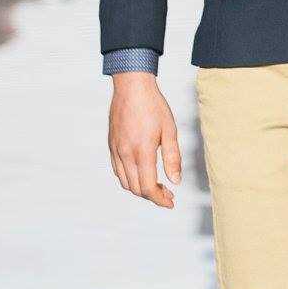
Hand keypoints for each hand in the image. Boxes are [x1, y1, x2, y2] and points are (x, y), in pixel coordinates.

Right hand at [107, 73, 181, 208]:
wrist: (132, 87)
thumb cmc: (153, 105)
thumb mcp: (170, 130)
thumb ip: (172, 157)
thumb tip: (175, 181)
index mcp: (142, 151)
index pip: (148, 188)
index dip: (160, 199)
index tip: (170, 202)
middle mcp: (126, 154)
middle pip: (136, 189)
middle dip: (152, 196)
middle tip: (167, 193)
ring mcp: (116, 150)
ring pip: (125, 182)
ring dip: (140, 189)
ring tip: (156, 185)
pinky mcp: (112, 145)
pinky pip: (118, 170)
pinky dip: (129, 178)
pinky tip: (141, 172)